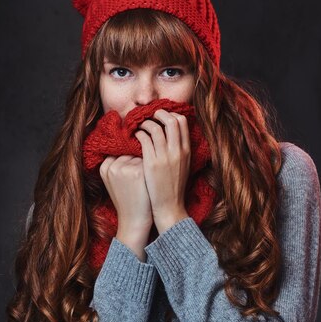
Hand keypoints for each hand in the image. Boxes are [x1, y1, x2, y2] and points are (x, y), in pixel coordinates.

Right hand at [99, 155, 152, 238]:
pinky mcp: (138, 171)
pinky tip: (149, 183)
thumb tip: (131, 146)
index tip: (129, 179)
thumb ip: (117, 166)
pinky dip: (152, 171)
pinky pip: (150, 163)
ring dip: (145, 167)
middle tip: (136, 184)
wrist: (134, 221)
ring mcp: (125, 168)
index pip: (119, 155)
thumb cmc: (127, 201)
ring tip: (142, 185)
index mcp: (104, 167)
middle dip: (136, 166)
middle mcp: (113, 166)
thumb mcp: (114, 183)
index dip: (127, 166)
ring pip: (141, 157)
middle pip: (130, 155)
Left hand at [134, 109, 190, 233]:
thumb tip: (173, 136)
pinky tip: (134, 137)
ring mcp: (164, 157)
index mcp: (186, 151)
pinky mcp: (151, 163)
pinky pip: (143, 139)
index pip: (181, 122)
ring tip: (139, 126)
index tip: (161, 117)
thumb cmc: (173, 188)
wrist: (169, 207)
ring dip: (145, 123)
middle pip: (170, 120)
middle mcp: (177, 151)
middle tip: (149, 115)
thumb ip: (180, 151)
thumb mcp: (184, 167)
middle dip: (158, 113)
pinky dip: (138, 134)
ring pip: (155, 127)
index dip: (170, 114)